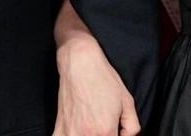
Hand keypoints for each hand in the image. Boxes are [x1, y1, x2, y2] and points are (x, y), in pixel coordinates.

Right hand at [52, 0, 138, 135]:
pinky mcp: (58, 130)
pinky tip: (77, 131)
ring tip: (92, 128)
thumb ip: (132, 127)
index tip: (115, 130)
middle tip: (106, 127)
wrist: (80, 63)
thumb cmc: (102, 79)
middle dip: (105, 135)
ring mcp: (69, 134)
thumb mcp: (128, 102)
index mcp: (105, 132)